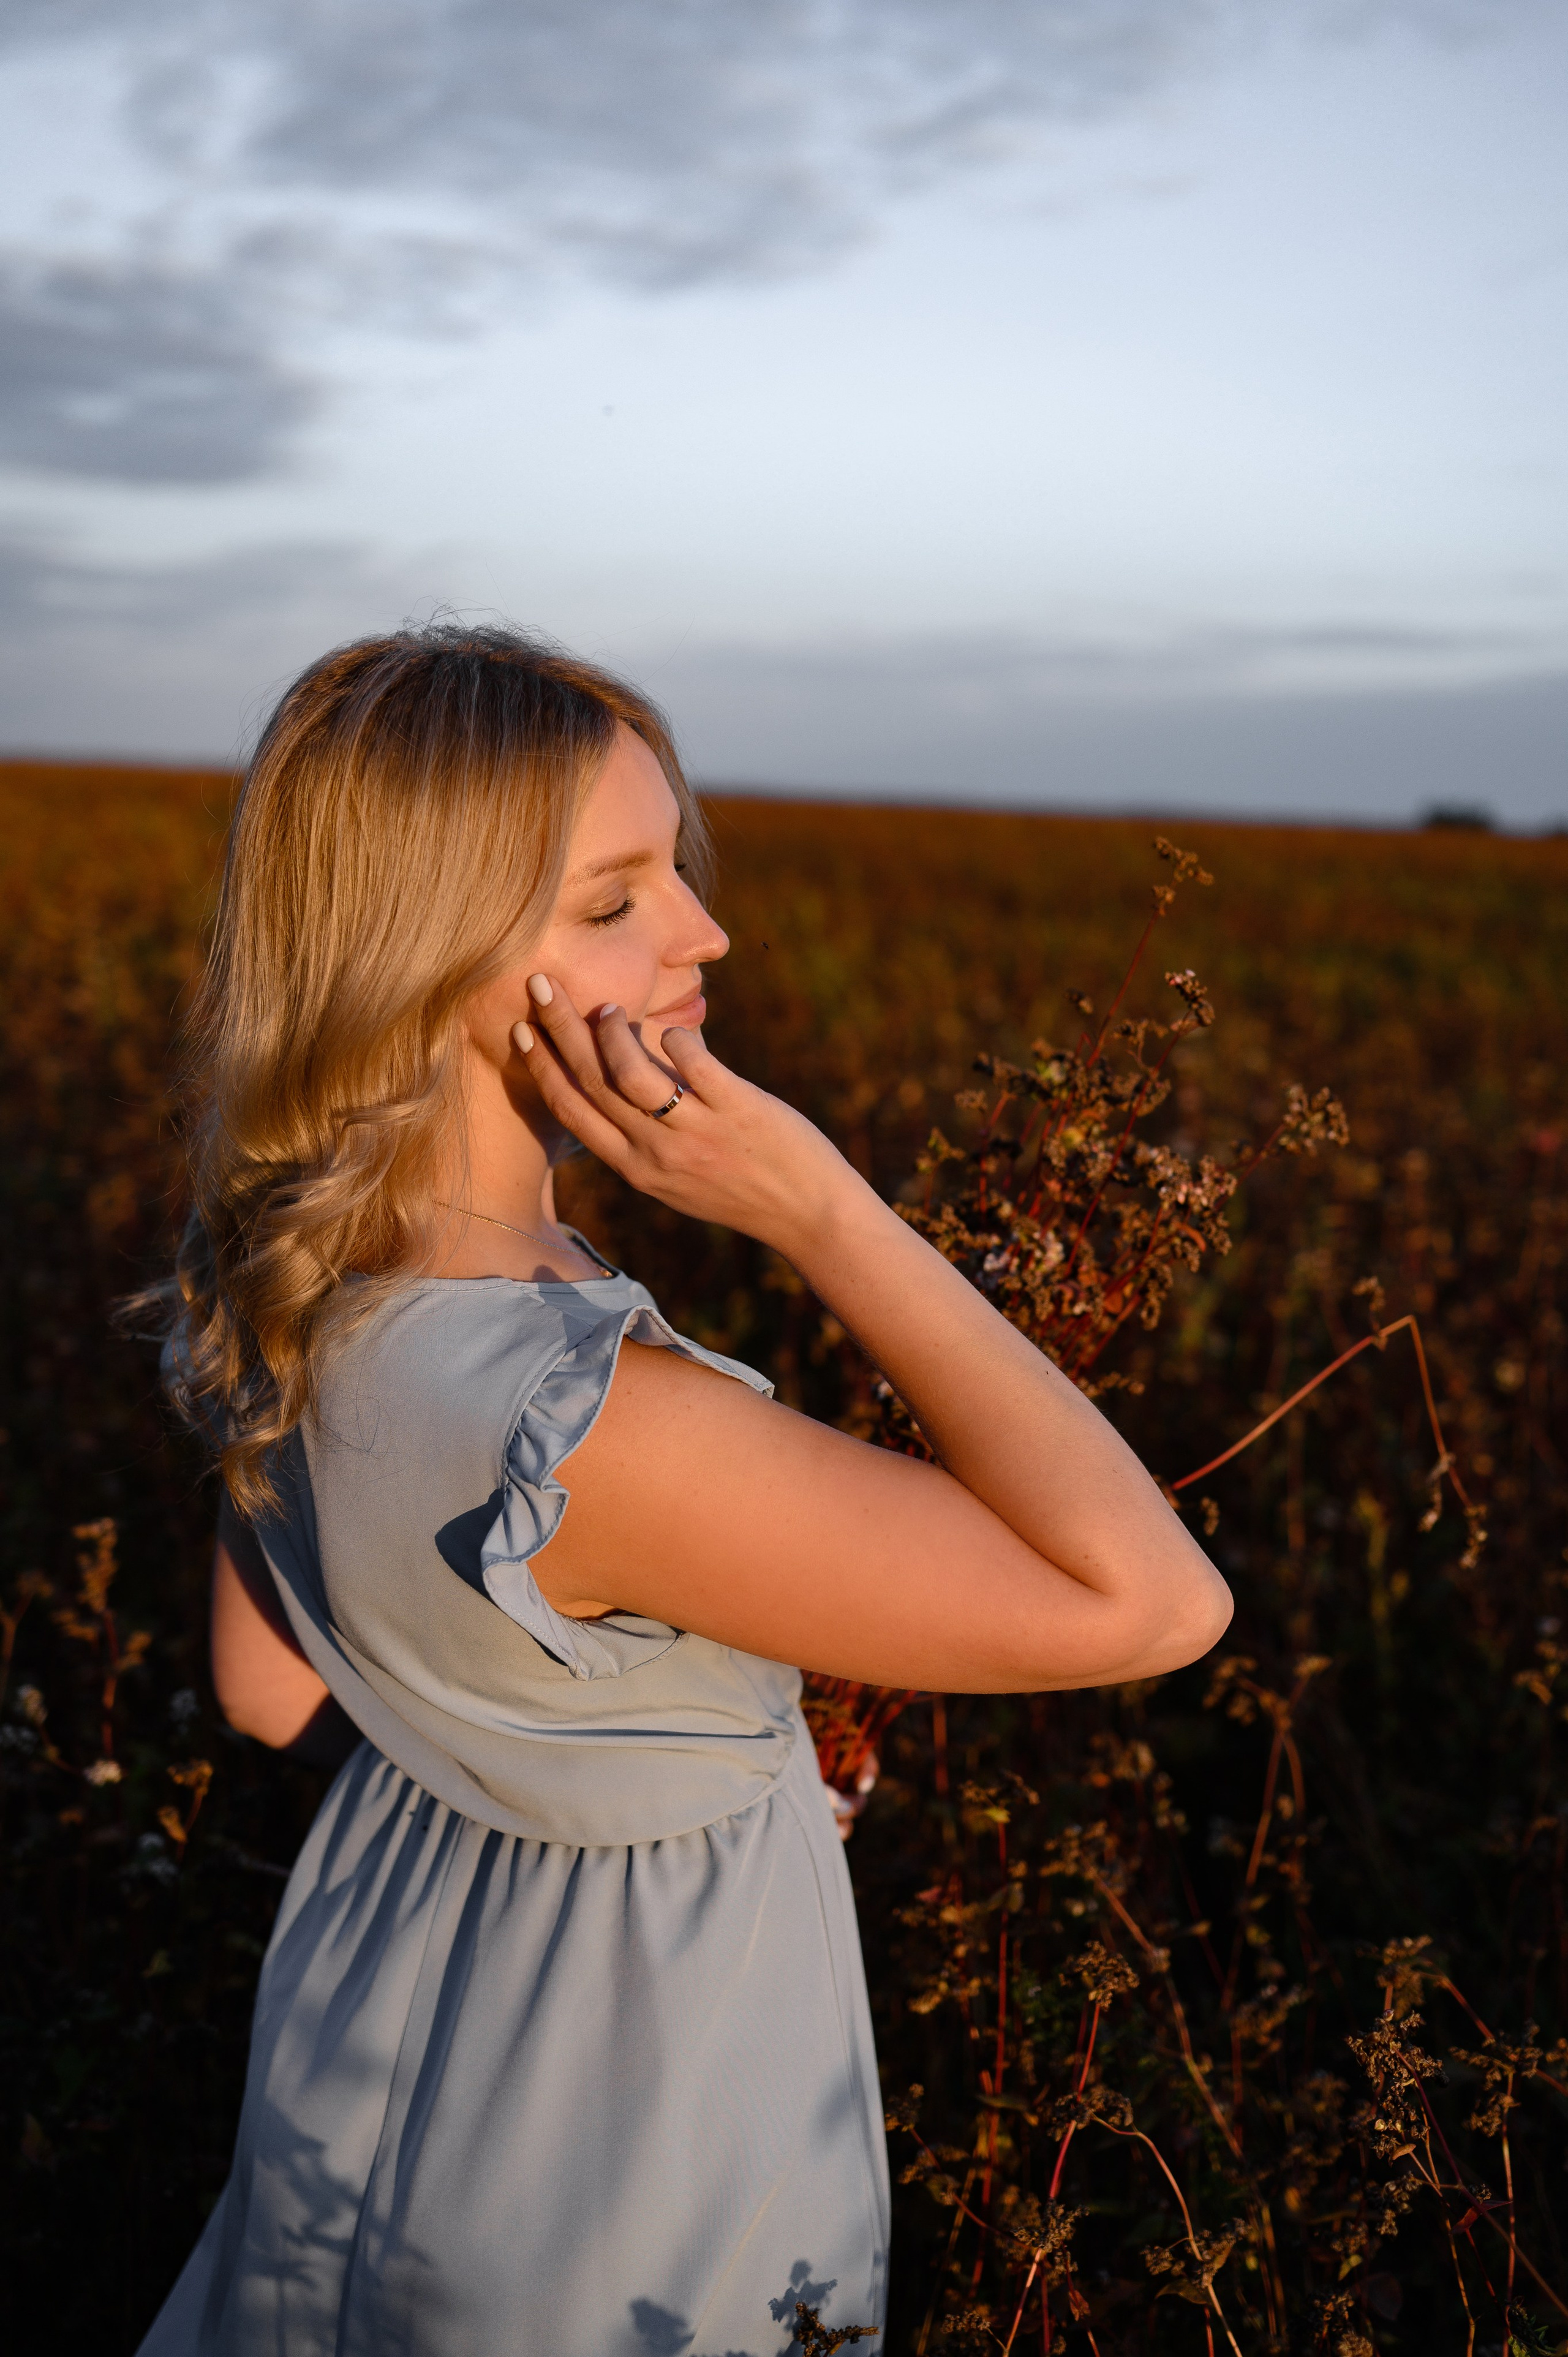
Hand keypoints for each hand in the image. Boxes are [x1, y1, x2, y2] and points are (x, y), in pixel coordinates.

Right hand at [512, 975, 866, 1257]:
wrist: (811, 1215)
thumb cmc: (745, 1190)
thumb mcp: (678, 1178)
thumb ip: (647, 1136)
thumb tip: (626, 1073)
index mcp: (637, 1169)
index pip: (573, 1111)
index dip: (543, 1068)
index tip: (522, 1031)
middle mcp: (658, 1154)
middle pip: (592, 1083)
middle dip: (559, 1029)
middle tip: (539, 984)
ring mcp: (697, 1133)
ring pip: (632, 1074)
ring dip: (611, 1033)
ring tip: (608, 1007)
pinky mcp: (739, 1110)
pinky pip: (694, 1067)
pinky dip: (677, 1041)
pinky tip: (674, 1030)